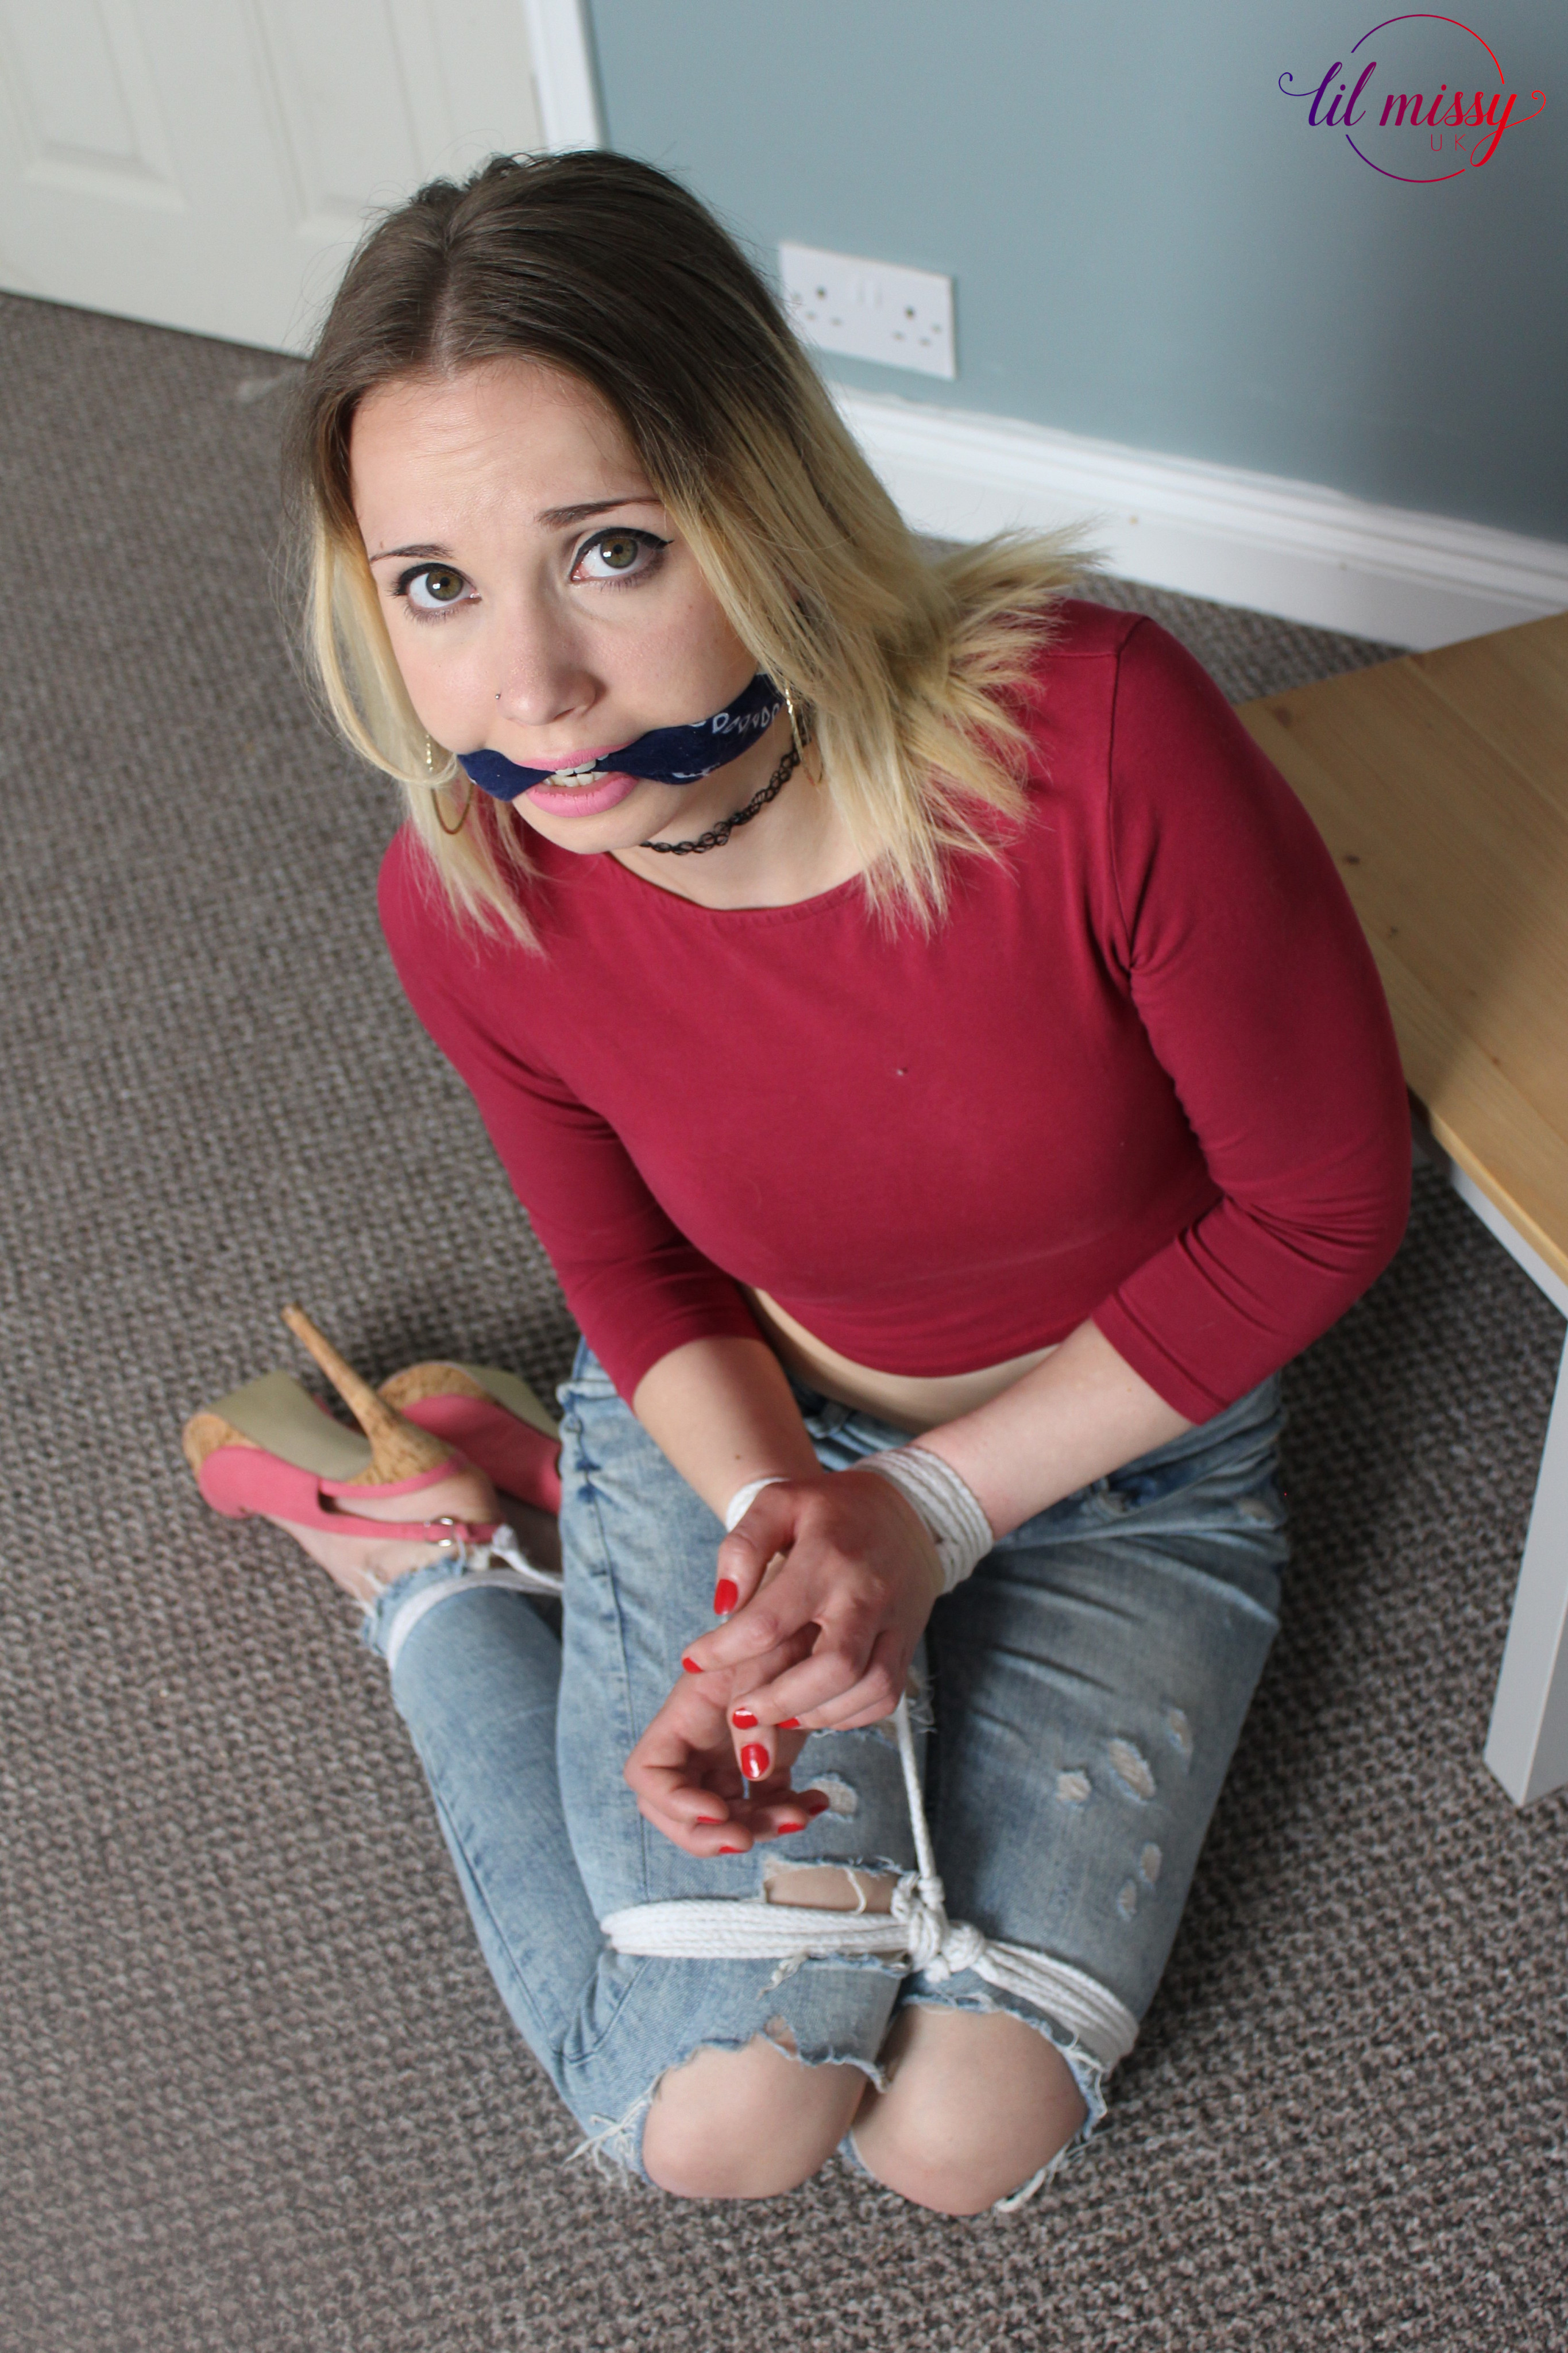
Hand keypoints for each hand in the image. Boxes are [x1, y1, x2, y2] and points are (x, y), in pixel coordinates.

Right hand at [624, 1648, 829, 1856]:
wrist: (813, 1623)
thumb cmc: (781, 1630)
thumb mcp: (762, 1664)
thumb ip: (752, 1718)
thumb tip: (754, 1773)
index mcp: (684, 1715)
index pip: (647, 1774)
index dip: (673, 1803)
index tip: (717, 1811)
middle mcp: (697, 1743)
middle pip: (678, 1810)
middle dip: (710, 1834)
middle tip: (749, 1837)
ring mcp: (727, 1757)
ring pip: (727, 1817)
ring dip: (758, 1828)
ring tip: (799, 1814)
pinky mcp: (762, 1764)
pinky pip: (765, 1805)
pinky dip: (788, 1813)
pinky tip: (816, 1802)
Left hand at [678, 1470, 943, 1733]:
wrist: (905, 1508)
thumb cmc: (829, 1508)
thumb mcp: (778, 1502)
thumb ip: (743, 1547)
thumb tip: (723, 1607)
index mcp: (827, 1557)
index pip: (770, 1621)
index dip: (725, 1650)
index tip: (692, 1660)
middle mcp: (867, 1594)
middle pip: (833, 1667)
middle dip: (780, 1701)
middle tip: (740, 1714)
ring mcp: (895, 1621)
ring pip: (870, 1687)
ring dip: (819, 1715)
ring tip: (775, 1717)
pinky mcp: (907, 1641)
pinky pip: (887, 1695)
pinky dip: (852, 1715)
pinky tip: (816, 1710)